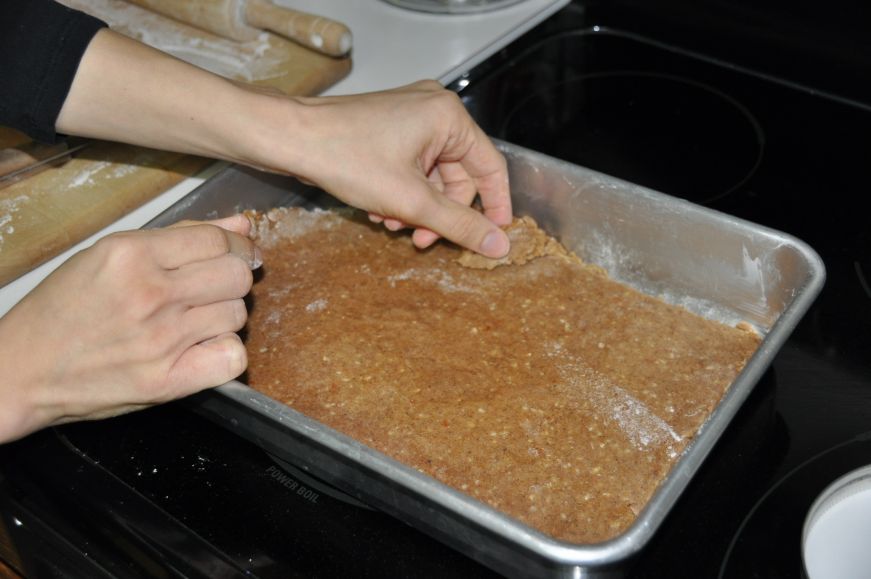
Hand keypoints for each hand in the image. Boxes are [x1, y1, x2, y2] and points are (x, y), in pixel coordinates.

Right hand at [0, 215, 258, 442]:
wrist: (24, 369)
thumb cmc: (65, 309)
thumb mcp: (109, 254)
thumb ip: (180, 236)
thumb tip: (241, 224)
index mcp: (131, 254)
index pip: (216, 240)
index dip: (236, 245)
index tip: (238, 254)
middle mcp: (149, 294)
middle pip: (236, 276)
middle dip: (234, 277)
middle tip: (216, 287)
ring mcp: (161, 340)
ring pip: (237, 314)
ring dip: (225, 315)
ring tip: (196, 318)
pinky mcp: (166, 381)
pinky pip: (232, 358)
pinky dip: (225, 352)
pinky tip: (203, 346)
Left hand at [250, 81, 512, 256]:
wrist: (290, 139)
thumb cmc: (346, 157)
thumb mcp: (411, 202)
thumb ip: (459, 225)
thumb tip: (500, 246)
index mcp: (449, 117)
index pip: (490, 167)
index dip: (495, 207)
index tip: (495, 238)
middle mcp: (433, 110)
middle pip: (458, 176)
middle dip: (439, 213)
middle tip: (421, 240)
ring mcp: (409, 117)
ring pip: (431, 177)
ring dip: (417, 208)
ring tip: (391, 225)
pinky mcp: (388, 128)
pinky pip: (411, 168)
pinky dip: (402, 193)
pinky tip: (379, 211)